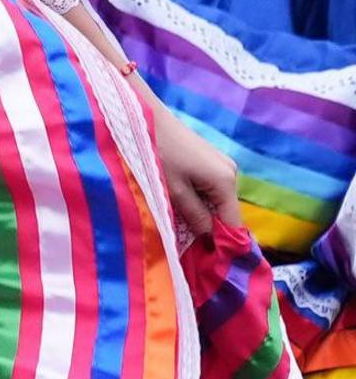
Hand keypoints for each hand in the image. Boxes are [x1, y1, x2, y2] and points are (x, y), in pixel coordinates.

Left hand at [151, 105, 245, 244]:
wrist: (144, 116)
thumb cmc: (156, 152)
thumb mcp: (172, 191)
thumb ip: (195, 217)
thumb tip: (212, 242)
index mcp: (225, 181)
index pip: (233, 223)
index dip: (223, 244)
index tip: (209, 262)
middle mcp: (230, 173)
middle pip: (225, 213)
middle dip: (210, 230)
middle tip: (189, 246)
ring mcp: (222, 166)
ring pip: (216, 202)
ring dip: (201, 215)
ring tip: (181, 226)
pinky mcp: (210, 162)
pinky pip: (209, 190)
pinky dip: (197, 201)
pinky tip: (179, 205)